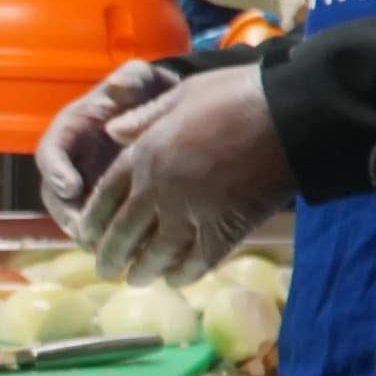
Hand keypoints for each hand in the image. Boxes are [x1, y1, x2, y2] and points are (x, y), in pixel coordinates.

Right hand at [36, 59, 176, 235]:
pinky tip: (132, 249)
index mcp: (69, 132)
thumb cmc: (146, 94)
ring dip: (89, 235)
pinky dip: (112, 240)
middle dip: (69, 216)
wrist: (162, 116)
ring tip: (110, 246)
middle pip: (56, 197)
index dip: (55, 171)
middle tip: (87, 231)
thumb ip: (131, 78)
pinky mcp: (102, 206)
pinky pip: (100, 228)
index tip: (69, 186)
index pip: (50, 152)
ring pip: (76, 219)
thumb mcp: (140, 79)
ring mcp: (84, 188)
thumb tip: (119, 86)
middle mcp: (69, 164)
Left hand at [78, 62, 289, 283]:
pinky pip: (197, 261)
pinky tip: (176, 280)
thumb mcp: (181, 94)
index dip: (93, 220)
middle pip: (124, 231)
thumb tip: (110, 131)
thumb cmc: (237, 95)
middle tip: (105, 270)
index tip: (85, 236)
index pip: (106, 195)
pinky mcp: (225, 229)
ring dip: (143, 270)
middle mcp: (159, 188)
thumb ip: (143, 117)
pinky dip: (184, 274)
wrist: (290, 114)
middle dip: (111, 255)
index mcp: (144, 154)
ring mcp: (191, 212)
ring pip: (156, 252)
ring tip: (136, 280)